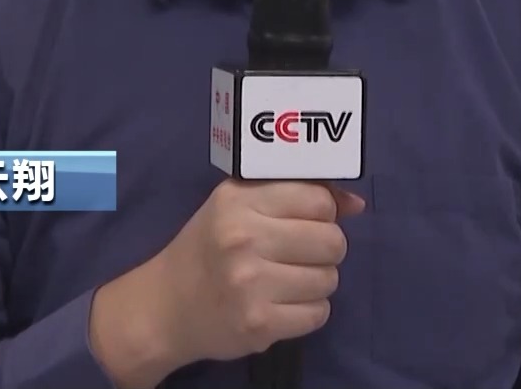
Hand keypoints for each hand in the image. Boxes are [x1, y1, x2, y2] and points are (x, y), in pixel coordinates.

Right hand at [89, 179, 364, 387]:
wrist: (165, 307)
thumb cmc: (208, 248)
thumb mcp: (239, 206)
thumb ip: (296, 195)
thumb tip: (356, 203)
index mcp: (239, 202)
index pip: (318, 200)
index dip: (322, 213)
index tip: (305, 222)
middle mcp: (244, 239)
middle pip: (332, 241)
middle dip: (324, 250)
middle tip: (298, 256)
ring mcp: (251, 285)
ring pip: (329, 279)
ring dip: (316, 283)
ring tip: (285, 281)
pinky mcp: (259, 324)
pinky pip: (319, 314)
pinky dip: (308, 312)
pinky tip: (281, 305)